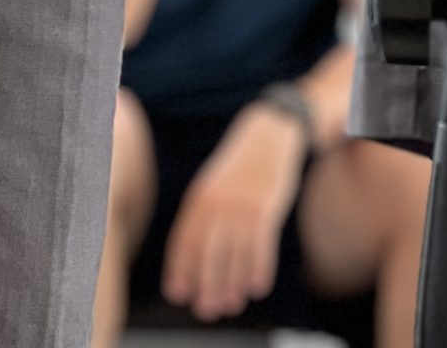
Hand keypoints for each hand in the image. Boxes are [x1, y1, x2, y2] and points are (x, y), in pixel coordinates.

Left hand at [160, 103, 309, 321]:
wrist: (269, 134)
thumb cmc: (239, 168)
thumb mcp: (213, 185)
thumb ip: (203, 217)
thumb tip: (192, 258)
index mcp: (200, 198)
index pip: (183, 240)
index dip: (179, 269)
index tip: (177, 295)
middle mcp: (218, 203)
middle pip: (207, 253)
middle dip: (206, 286)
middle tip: (207, 310)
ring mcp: (242, 206)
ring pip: (234, 255)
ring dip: (232, 284)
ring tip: (232, 304)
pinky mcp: (267, 208)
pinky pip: (261, 246)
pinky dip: (259, 269)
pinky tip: (257, 287)